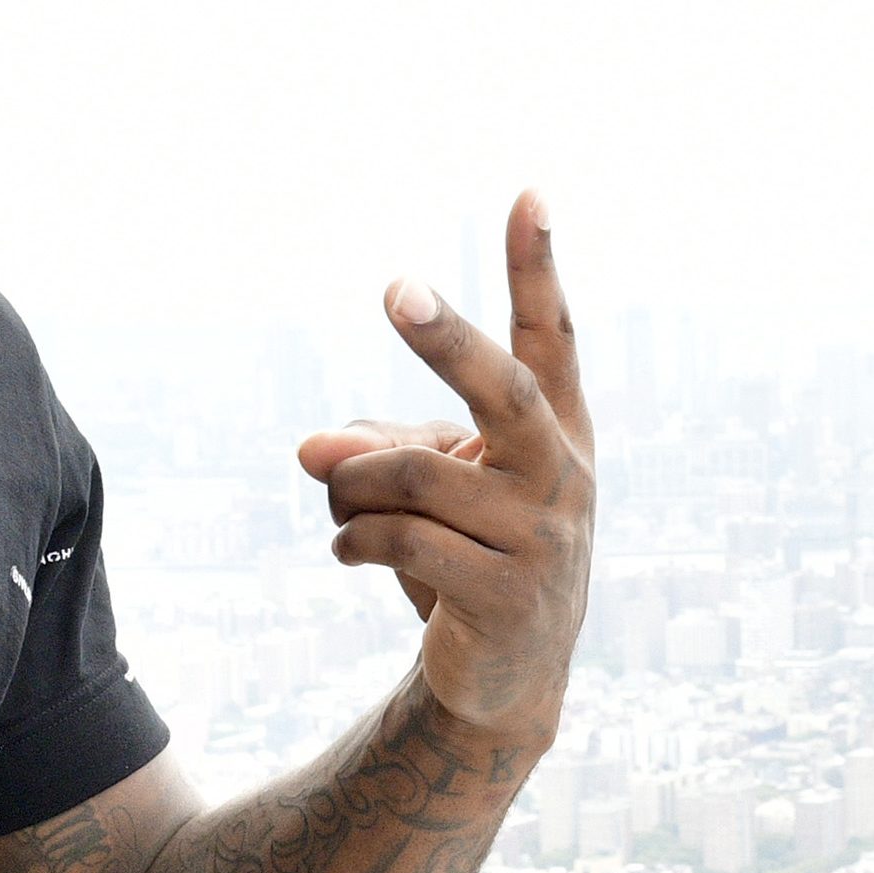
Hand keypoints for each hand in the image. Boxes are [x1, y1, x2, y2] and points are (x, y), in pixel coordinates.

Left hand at [296, 191, 595, 749]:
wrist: (504, 679)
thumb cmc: (467, 553)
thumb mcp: (429, 488)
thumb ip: (372, 449)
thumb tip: (309, 450)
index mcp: (558, 429)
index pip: (551, 337)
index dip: (537, 268)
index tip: (529, 193)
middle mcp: (564, 473)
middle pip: (500, 389)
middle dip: (444, 339)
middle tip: (393, 290)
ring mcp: (543, 538)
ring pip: (413, 476)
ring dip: (354, 487)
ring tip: (343, 508)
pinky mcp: (507, 595)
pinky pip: (401, 540)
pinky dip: (351, 538)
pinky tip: (346, 551)